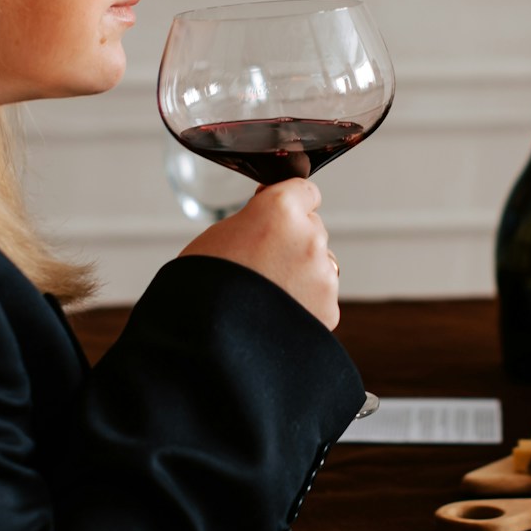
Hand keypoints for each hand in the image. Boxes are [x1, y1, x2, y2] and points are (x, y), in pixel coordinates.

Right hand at [179, 179, 339, 330]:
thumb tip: (273, 220)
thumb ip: (257, 220)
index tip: (280, 216)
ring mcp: (322, 275)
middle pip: (313, 229)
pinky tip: (276, 312)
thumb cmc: (203, 284)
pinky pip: (320, 296)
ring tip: (267, 292)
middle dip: (294, 241)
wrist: (205, 339)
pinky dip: (304, 302)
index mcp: (280, 209)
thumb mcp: (222, 232)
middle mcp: (309, 237)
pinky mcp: (328, 308)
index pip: (305, 191)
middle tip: (262, 263)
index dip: (290, 205)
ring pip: (320, 263)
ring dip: (302, 272)